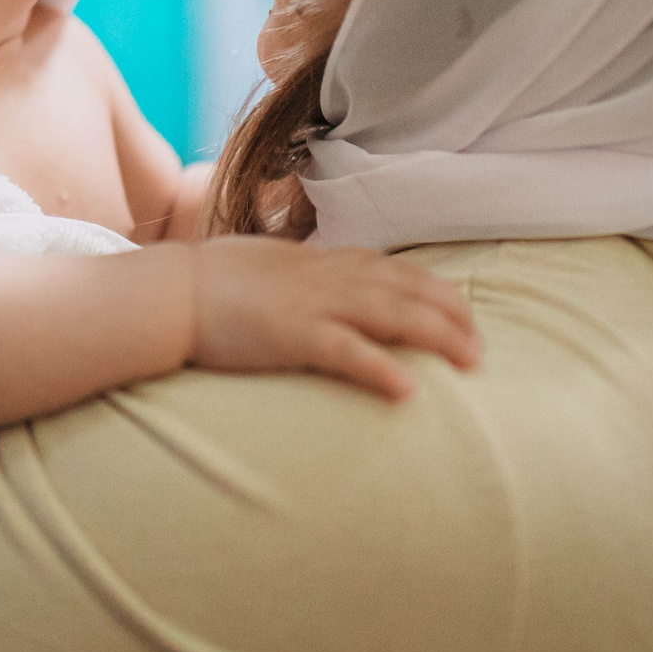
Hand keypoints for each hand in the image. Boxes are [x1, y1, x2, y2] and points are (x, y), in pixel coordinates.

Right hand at [187, 239, 479, 399]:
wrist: (171, 292)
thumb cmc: (212, 281)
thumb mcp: (270, 266)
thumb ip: (304, 276)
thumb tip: (324, 288)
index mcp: (322, 262)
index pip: (395, 270)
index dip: (436, 290)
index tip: (463, 312)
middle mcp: (328, 277)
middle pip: (408, 290)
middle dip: (452, 315)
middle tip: (482, 346)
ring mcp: (313, 304)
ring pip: (393, 313)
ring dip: (438, 336)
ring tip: (471, 362)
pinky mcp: (292, 335)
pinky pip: (347, 351)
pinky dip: (380, 367)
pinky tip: (409, 390)